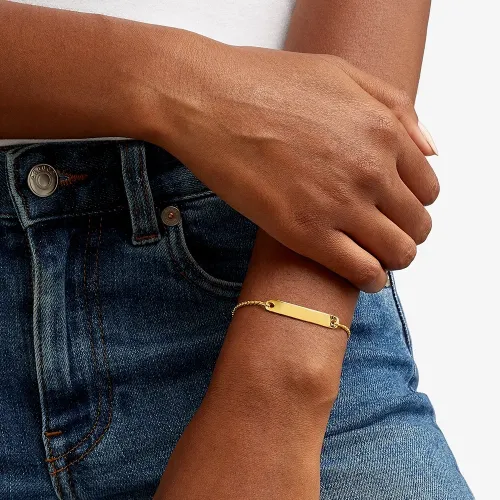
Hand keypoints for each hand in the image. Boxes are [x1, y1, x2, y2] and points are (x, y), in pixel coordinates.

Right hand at [145, 36, 438, 291]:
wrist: (208, 102)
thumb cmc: (265, 82)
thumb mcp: (342, 73)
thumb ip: (396, 109)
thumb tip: (429, 150)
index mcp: (382, 132)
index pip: (427, 188)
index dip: (415, 202)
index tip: (398, 208)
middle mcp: (370, 171)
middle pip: (416, 224)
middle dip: (406, 233)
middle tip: (385, 234)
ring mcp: (339, 205)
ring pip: (397, 253)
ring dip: (392, 259)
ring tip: (375, 256)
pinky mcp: (304, 233)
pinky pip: (360, 272)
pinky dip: (370, 280)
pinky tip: (362, 276)